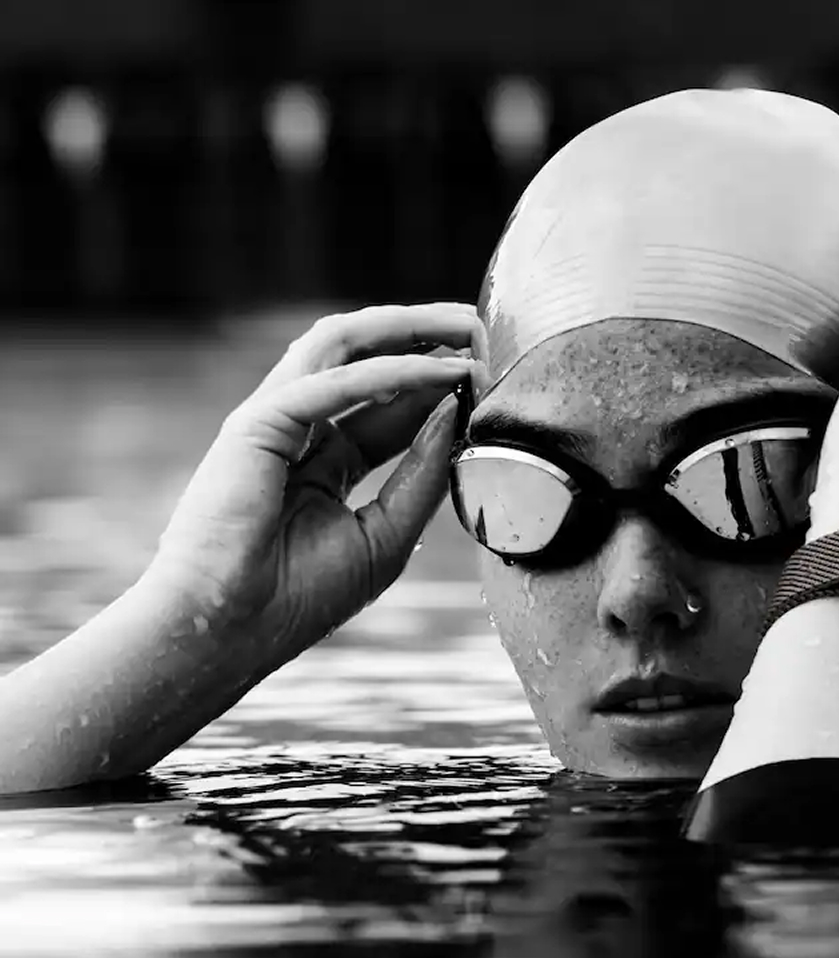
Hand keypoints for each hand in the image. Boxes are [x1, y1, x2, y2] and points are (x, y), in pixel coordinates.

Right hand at [148, 304, 482, 670]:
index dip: (440, 386)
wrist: (227, 632)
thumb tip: (454, 411)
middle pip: (368, 361)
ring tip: (463, 325)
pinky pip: (329, 382)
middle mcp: (299, 432)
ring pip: (341, 346)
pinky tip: (435, 371)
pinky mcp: (254, 424)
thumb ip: (420, 474)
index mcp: (325, 464)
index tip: (492, 372)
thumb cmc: (298, 597)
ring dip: (406, 329)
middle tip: (483, 326)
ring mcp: (274, 422)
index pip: (390, 407)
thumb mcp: (384, 535)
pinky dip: (386, 373)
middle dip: (426, 338)